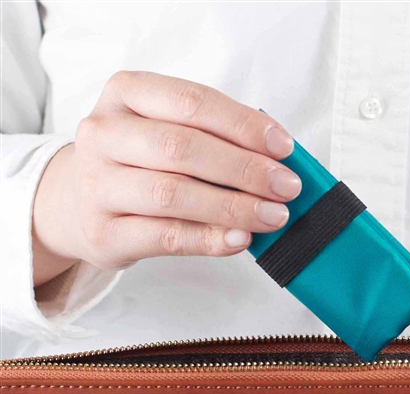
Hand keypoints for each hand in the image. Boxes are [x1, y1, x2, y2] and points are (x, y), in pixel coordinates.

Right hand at [32, 71, 300, 285]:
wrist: (78, 203)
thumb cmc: (140, 161)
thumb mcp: (169, 130)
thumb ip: (217, 138)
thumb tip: (278, 162)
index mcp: (125, 94)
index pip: (192, 101)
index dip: (243, 125)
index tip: (284, 147)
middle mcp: (103, 134)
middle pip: (183, 148)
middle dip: (245, 169)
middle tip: (286, 187)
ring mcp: (97, 185)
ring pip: (172, 194)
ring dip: (234, 207)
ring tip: (273, 216)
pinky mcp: (103, 232)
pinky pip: (165, 237)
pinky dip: (210, 239)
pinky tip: (241, 239)